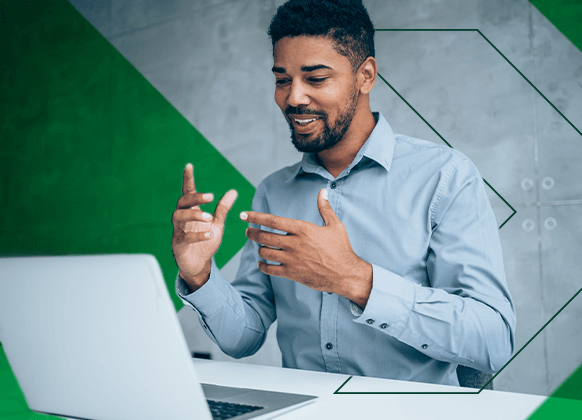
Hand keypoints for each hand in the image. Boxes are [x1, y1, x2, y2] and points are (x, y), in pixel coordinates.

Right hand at [172, 163, 236, 290]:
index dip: (188, 179)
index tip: (189, 165)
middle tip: (210, 196)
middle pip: (182, 202)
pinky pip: (185, 237)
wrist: (199, 264)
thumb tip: (233, 191)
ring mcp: (178, 231)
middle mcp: (182, 219)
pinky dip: (198, 235)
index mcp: (191, 211)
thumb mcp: (217, 224)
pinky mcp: (178, 245)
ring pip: (179, 217)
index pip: (188, 192)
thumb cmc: (205, 241)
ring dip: (194, 215)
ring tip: (209, 217)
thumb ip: (223, 209)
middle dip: (195, 198)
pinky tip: (210, 235)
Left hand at [242, 188, 371, 306]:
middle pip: (264, 236)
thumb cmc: (341, 248)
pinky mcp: (292, 273)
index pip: (273, 221)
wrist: (346, 274)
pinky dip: (262, 265)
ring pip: (265, 252)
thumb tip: (322, 191)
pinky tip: (262, 263)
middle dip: (252, 233)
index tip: (244, 215)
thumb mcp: (335, 225)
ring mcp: (291, 259)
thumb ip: (324, 208)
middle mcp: (294, 243)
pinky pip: (270, 269)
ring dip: (259, 248)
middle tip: (247, 231)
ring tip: (259, 246)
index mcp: (302, 229)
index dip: (256, 217)